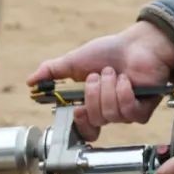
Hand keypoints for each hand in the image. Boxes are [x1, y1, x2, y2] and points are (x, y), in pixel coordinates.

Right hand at [27, 21, 173, 140]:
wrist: (138, 43)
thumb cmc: (111, 51)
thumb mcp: (75, 61)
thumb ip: (53, 71)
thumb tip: (31, 81)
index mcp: (93, 104)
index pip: (85, 130)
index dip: (80, 123)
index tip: (77, 108)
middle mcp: (110, 112)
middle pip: (95, 120)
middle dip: (93, 93)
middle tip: (98, 75)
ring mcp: (127, 112)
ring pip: (111, 115)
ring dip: (108, 88)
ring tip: (113, 73)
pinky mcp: (143, 109)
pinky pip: (128, 111)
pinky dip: (124, 92)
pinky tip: (127, 79)